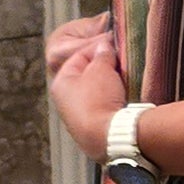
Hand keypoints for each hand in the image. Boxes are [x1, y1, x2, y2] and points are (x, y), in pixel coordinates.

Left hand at [46, 12, 128, 158]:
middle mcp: (65, 102)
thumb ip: (102, 54)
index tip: (114, 46)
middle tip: (121, 64)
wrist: (108, 137)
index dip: (98, 48)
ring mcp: (78, 119)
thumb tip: (104, 46)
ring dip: (110, 86)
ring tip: (124, 81)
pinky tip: (123, 99)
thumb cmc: (99, 99)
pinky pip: (104, 109)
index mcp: (60, 83)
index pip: (79, 56)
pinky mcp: (92, 131)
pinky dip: (112, 102)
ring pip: (96, 93)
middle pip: (88, 75)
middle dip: (105, 68)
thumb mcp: (101, 69)